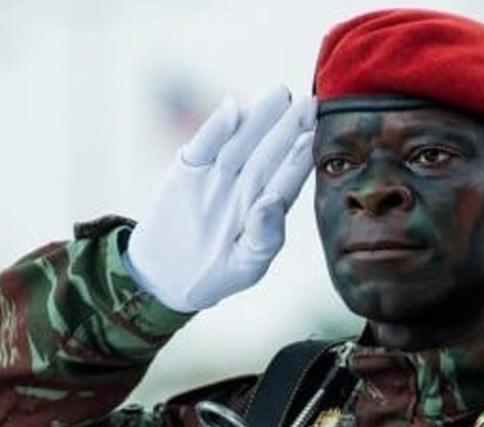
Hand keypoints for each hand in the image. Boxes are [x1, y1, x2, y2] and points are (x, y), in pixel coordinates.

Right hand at [125, 86, 315, 311]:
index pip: (287, 177)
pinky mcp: (188, 170)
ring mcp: (217, 176)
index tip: (317, 133)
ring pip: (241, 142)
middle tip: (308, 101)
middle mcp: (245, 186)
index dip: (302, 154)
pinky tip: (233, 107)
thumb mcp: (245, 265)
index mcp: (266, 209)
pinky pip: (204, 145)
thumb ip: (264, 238)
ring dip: (258, 118)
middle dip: (287, 127)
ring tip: (278, 94)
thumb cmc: (217, 274)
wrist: (166, 275)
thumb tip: (272, 202)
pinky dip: (216, 128)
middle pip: (268, 153)